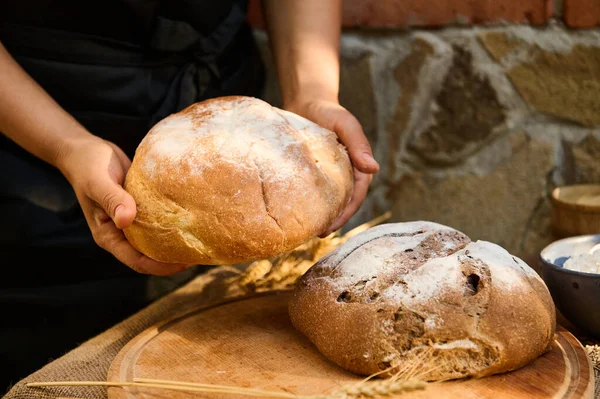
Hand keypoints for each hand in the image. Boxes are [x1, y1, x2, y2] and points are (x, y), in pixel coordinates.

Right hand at [57, 136, 189, 275]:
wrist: (85, 150)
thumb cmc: (87, 165)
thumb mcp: (98, 181)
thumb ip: (112, 199)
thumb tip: (127, 219)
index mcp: (108, 236)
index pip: (137, 261)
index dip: (160, 266)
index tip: (183, 263)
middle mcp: (121, 233)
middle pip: (150, 256)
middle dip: (173, 259)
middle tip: (200, 253)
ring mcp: (131, 222)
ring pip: (156, 240)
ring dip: (175, 242)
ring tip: (200, 240)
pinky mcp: (140, 208)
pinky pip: (158, 220)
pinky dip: (172, 223)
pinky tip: (191, 218)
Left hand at [285, 99, 379, 235]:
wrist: (306, 102)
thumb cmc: (329, 111)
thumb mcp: (345, 123)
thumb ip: (359, 143)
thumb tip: (374, 168)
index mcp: (358, 166)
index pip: (356, 196)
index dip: (345, 214)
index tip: (331, 227)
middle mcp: (346, 174)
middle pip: (344, 203)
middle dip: (334, 221)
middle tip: (318, 234)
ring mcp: (330, 175)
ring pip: (330, 201)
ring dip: (323, 216)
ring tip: (308, 231)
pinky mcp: (314, 173)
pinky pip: (314, 192)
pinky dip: (310, 204)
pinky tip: (298, 214)